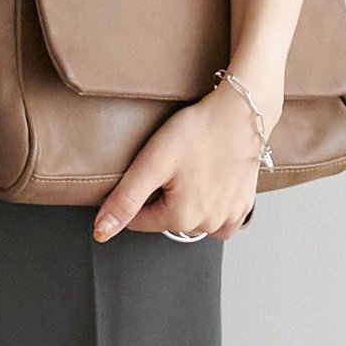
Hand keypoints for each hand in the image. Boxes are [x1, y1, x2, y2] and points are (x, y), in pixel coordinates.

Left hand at [91, 81, 276, 242]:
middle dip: (161, 197)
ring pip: (192, 220)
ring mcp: (228, 217)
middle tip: (169, 166)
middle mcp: (207, 224)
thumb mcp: (152, 163)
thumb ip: (125, 200)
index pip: (138, 221)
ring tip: (188, 171)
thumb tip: (102, 231)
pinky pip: (220, 220)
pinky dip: (211, 209)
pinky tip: (208, 185)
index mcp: (180, 217)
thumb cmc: (198, 132)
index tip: (147, 171)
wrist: (241, 113)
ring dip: (186, 202)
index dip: (136, 194)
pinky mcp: (243, 206)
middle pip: (165, 219)